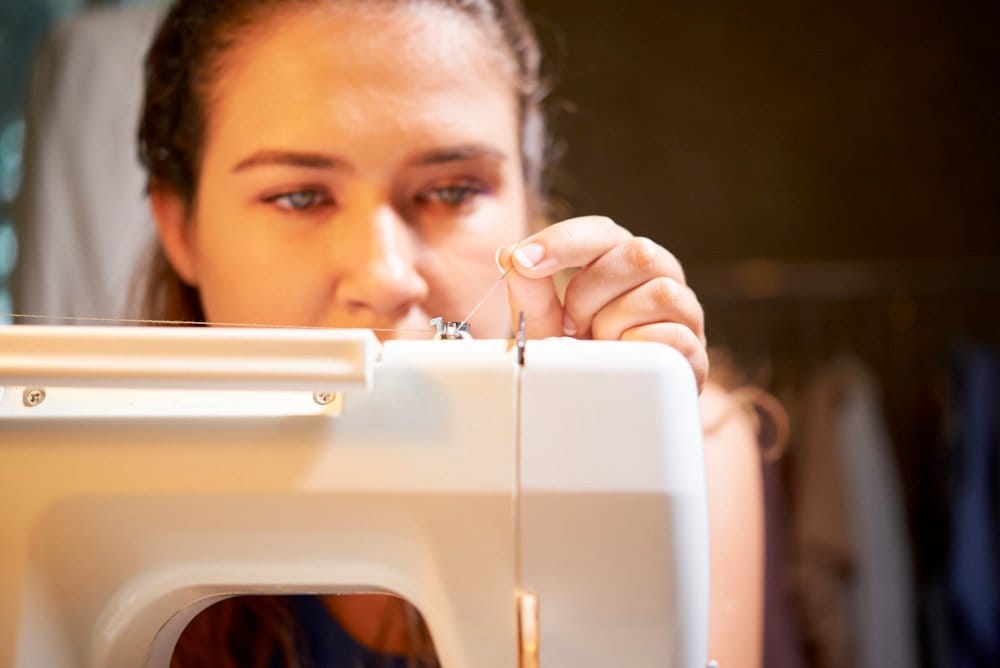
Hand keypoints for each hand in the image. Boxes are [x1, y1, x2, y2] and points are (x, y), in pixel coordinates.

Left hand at [497, 215, 707, 390]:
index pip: (602, 231)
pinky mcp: (695, 351)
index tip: (524, 260)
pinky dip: (638, 348)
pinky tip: (623, 360)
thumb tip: (511, 256)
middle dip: (589, 292)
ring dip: (614, 322)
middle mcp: (660, 277)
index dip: (563, 240)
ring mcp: (684, 313)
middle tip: (571, 325)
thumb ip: (531, 293)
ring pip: (661, 292)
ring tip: (601, 345)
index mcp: (622, 260)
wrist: (607, 408)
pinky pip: (674, 335)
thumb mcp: (545, 326)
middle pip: (638, 253)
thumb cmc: (580, 357)